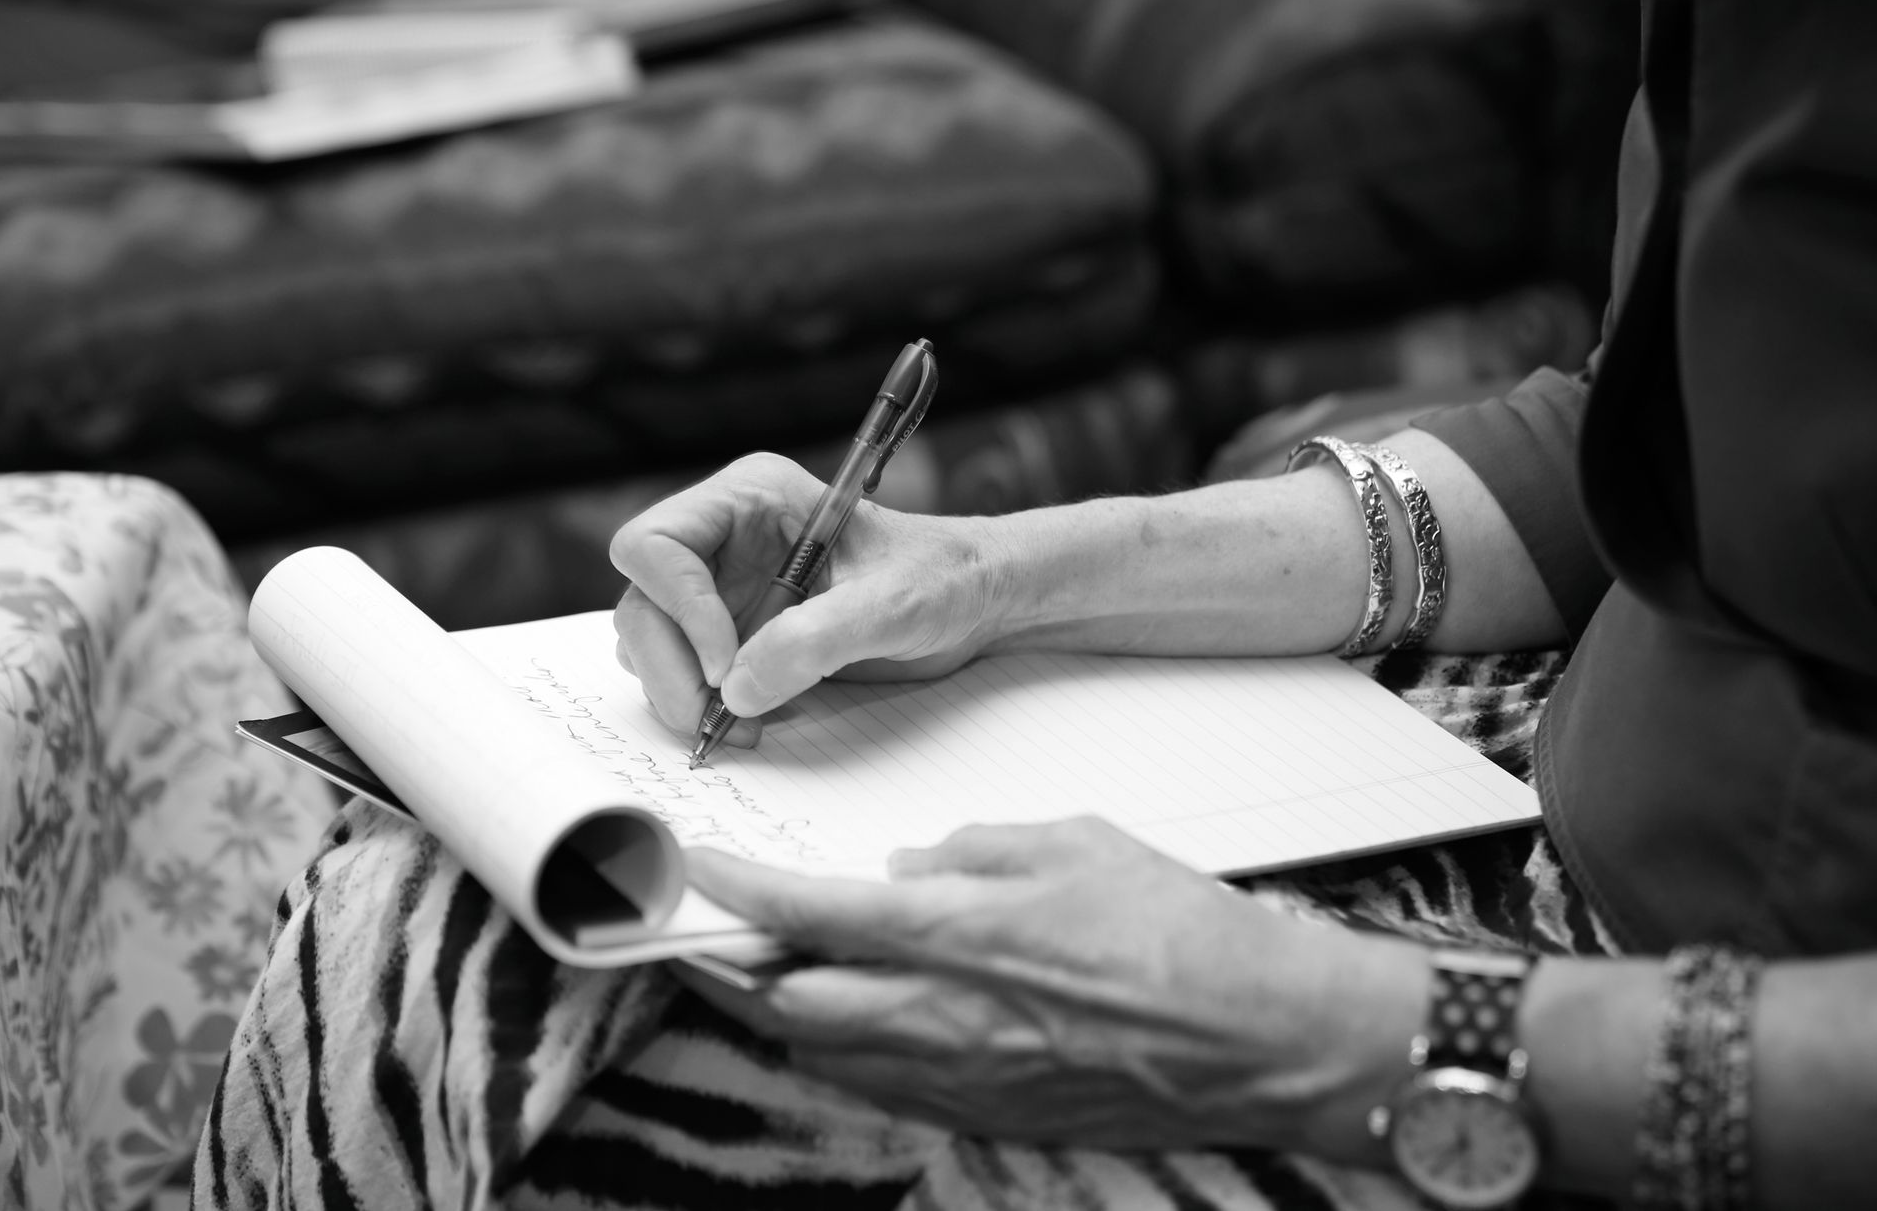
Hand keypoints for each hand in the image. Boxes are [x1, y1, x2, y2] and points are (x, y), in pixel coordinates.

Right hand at [610, 453, 1010, 744]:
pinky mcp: (733, 635)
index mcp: (750, 498)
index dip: (679, 609)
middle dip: (669, 666)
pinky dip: (700, 705)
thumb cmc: (943, 579)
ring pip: (648, 642)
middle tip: (716, 717)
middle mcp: (722, 539)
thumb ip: (815, 641)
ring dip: (679, 691)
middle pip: (641, 602)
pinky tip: (751, 719)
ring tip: (740, 724)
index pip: (655, 544)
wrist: (971, 604)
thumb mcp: (893, 605)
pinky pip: (681, 671)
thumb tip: (737, 690)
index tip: (727, 664)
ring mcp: (722, 589)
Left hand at [674, 817, 1426, 1153]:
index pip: (814, 914)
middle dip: (730, 966)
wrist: (1263, 1039)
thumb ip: (974, 848)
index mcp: (962, 933)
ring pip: (826, 1056)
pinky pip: (883, 1090)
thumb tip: (911, 863)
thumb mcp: (1075, 842)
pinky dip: (843, 1054)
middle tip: (703, 929)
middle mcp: (944, 1017)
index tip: (695, 869)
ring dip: (781, 1014)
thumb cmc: (1180, 930)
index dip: (740, 892)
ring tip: (767, 971)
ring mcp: (962, 1081)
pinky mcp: (989, 1118)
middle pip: (790, 1004)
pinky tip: (849, 1022)